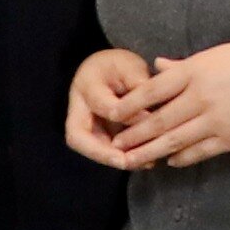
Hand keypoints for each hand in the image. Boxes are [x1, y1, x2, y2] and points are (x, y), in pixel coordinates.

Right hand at [65, 48, 156, 165]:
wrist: (105, 72)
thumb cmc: (118, 67)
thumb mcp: (130, 65)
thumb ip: (138, 83)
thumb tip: (151, 110)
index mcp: (87, 85)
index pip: (101, 104)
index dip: (125, 115)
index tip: (150, 119)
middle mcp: (78, 109)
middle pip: (78, 137)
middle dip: (102, 153)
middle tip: (126, 162)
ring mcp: (84, 126)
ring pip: (91, 149)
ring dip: (115, 160)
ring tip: (145, 163)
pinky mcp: (96, 137)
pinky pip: (106, 152)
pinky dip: (125, 159)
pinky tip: (148, 162)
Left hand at [94, 40, 229, 171]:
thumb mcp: (215, 54)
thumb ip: (183, 66)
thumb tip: (156, 67)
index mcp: (196, 72)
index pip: (153, 90)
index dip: (130, 105)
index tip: (113, 114)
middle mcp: (201, 97)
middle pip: (159, 120)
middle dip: (134, 135)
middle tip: (115, 145)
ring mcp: (215, 120)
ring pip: (175, 140)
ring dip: (150, 152)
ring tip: (131, 160)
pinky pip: (199, 151)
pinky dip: (181, 158)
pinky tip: (169, 161)